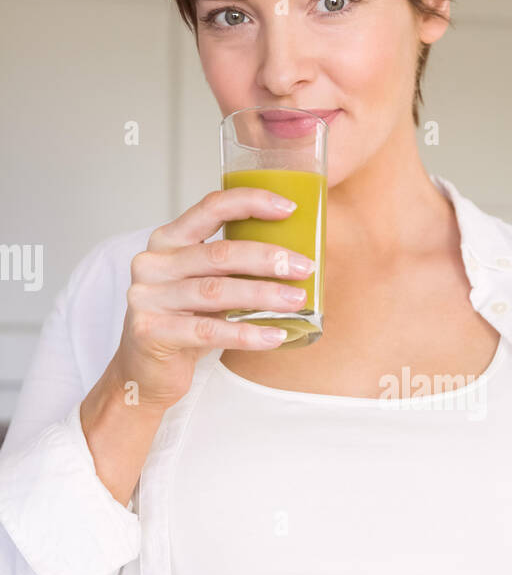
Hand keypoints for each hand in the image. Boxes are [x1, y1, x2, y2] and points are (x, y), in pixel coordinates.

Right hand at [113, 186, 314, 411]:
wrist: (144, 372)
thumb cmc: (183, 323)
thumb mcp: (204, 286)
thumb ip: (231, 267)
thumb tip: (292, 257)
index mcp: (167, 241)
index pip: (210, 209)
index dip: (250, 203)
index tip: (289, 208)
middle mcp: (153, 263)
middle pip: (220, 253)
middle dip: (267, 258)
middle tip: (304, 267)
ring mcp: (148, 297)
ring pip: (215, 291)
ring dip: (263, 295)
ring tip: (297, 300)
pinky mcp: (150, 331)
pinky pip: (208, 331)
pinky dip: (246, 334)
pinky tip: (274, 335)